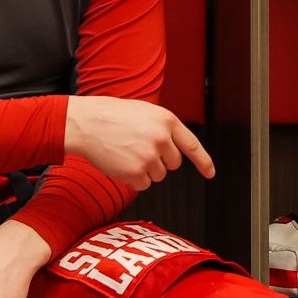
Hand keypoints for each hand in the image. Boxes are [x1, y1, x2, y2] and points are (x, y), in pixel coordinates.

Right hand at [63, 95, 214, 189]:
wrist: (86, 124)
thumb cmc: (112, 116)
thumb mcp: (145, 112)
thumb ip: (163, 128)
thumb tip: (175, 147)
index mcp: (167, 120)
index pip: (192, 145)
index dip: (203, 161)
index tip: (210, 173)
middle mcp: (162, 139)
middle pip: (173, 164)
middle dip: (160, 161)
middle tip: (139, 148)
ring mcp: (150, 156)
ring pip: (158, 175)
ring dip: (145, 169)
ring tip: (127, 152)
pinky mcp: (136, 173)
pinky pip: (143, 185)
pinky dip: (133, 179)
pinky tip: (121, 163)